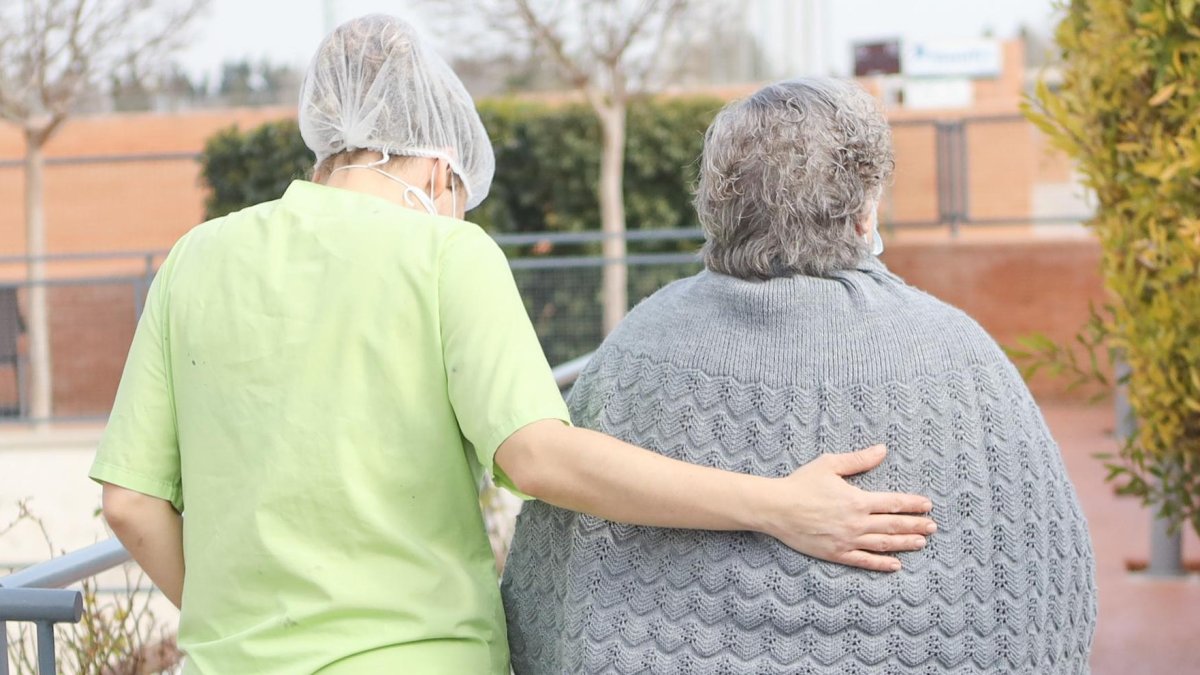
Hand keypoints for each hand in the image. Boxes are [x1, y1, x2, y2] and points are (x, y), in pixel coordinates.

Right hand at [757, 445, 934, 571]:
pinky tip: (895, 565)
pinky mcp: (836, 554)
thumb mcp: (830, 464)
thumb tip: (883, 450)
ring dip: (905, 544)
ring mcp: (847, 540)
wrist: (776, 508)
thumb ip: (859, 460)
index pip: (893, 503)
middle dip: (915, 525)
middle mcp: (856, 523)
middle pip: (893, 525)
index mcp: (857, 500)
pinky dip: (881, 564)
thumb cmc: (801, 484)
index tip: (927, 505)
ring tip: (921, 543)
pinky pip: (864, 561)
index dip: (912, 504)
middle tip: (933, 527)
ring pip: (883, 544)